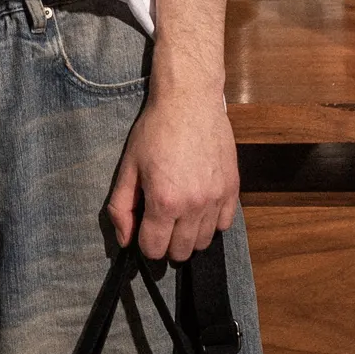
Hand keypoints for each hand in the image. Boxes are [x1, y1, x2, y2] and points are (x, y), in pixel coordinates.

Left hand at [107, 87, 238, 262]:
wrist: (189, 100)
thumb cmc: (155, 129)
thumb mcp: (129, 164)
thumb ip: (121, 205)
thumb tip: (124, 240)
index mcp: (164, 201)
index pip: (154, 249)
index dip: (145, 242)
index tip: (144, 227)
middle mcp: (194, 206)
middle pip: (180, 252)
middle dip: (166, 242)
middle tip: (161, 221)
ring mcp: (216, 199)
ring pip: (204, 242)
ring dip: (189, 235)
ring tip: (180, 213)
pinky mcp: (233, 189)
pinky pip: (225, 225)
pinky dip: (211, 222)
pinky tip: (199, 205)